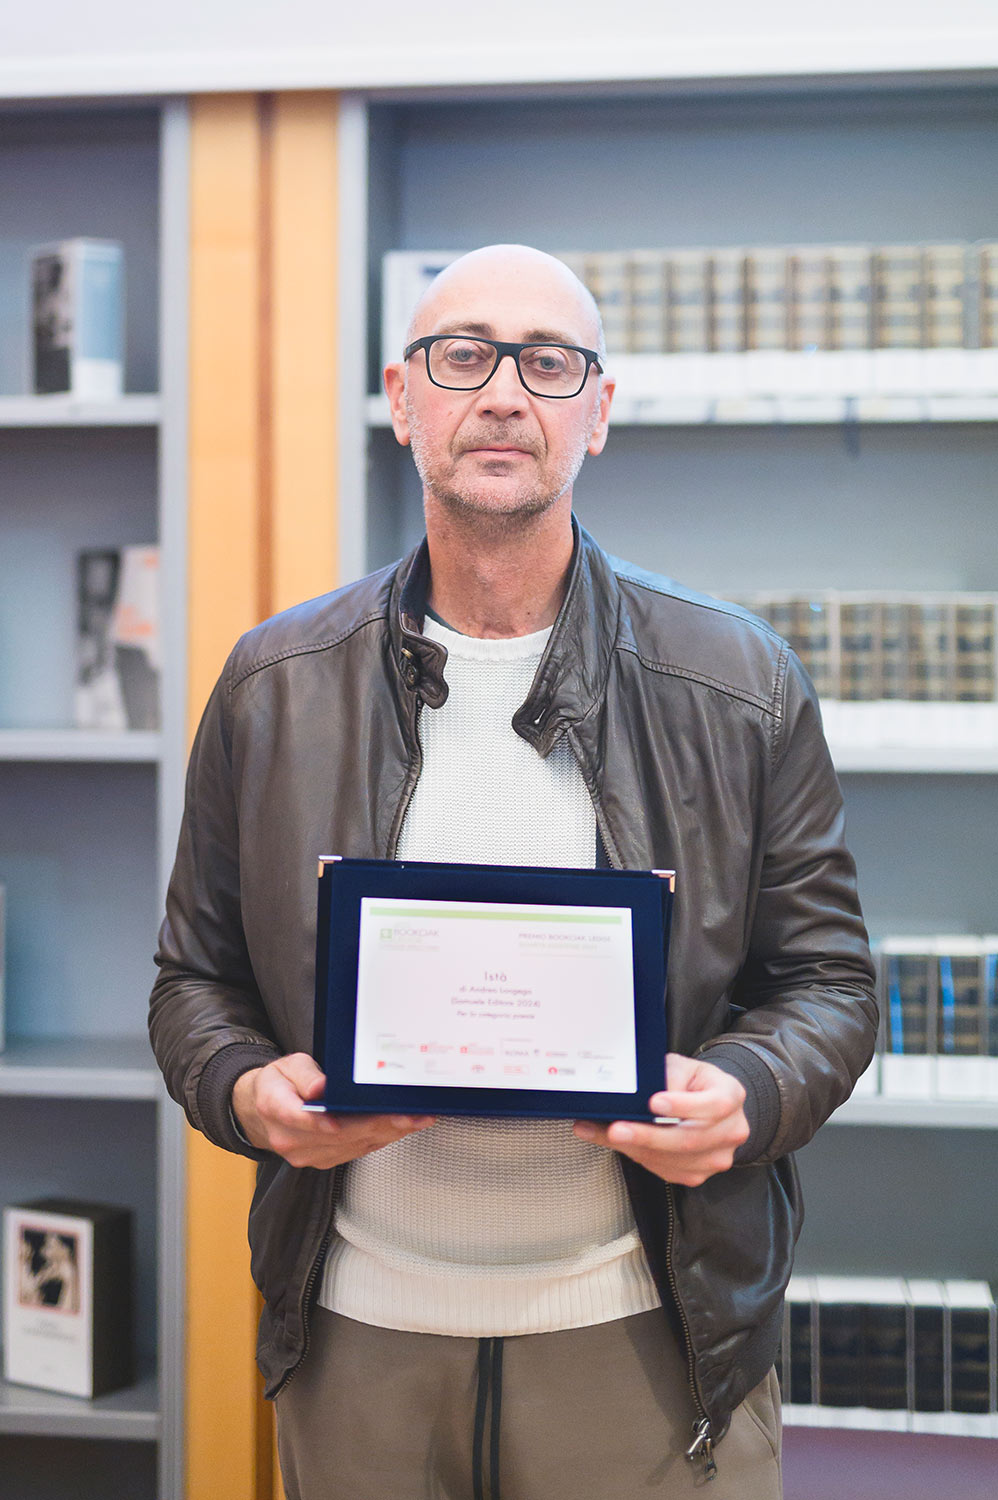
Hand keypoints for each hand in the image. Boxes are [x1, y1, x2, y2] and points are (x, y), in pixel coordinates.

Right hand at [231, 1052, 435, 1168]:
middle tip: (409, 1114)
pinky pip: (357, 1151)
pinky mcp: (325, 1160)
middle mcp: (292, 1139)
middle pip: (340, 1135)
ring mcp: (309, 1155)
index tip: (348, 1120)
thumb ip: (304, 1075)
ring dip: (388, 1134)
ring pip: (354, 1146)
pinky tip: (403, 1128)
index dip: (327, 1122)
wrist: (262, 1112)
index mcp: (276, 1109)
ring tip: (416, 1120)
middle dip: (378, 1124)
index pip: (301, 1118)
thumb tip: (320, 1090)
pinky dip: (382, 1139)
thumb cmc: (278, 1084)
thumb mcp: (285, 1066)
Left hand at [572, 1052, 748, 1186]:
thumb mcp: (682, 1067)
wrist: (705, 1102)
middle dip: (648, 1136)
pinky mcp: (699, 1174)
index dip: (683, 1106)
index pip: (713, 1104)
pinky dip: (640, 1158)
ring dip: (637, 1149)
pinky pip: (667, 1171)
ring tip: (607, 1135)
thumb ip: (668, 1077)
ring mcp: (717, 1157)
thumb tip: (642, 1095)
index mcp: (731, 1096)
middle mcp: (731, 1130)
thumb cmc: (691, 1081)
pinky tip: (621, 1145)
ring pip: (675, 1159)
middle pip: (690, 1139)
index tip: (654, 1102)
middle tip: (617, 1129)